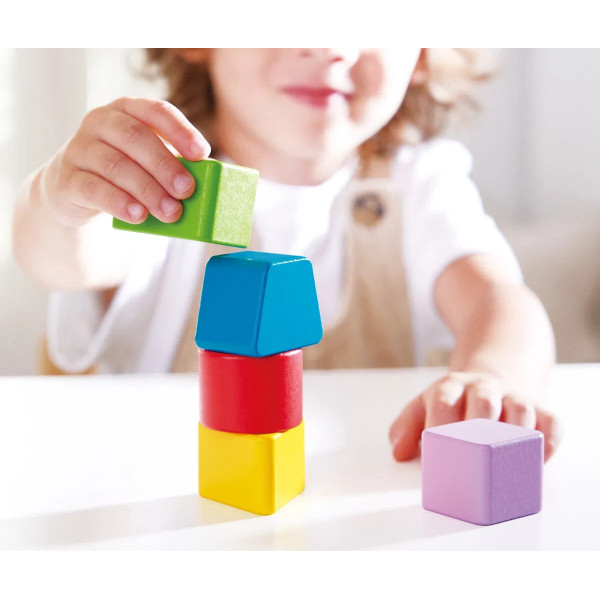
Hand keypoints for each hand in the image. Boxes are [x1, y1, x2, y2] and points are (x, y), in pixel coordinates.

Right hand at [37, 96, 210, 227]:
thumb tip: (208, 185)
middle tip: (187, 191)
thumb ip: (173, 167)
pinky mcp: (66, 179)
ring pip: (116, 165)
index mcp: (128, 110)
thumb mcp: (147, 162)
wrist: (74, 190)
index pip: (156, 111)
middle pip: (135, 137)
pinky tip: (138, 216)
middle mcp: (100, 122)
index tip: (202, 154)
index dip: (180, 131)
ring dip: (148, 190)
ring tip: (170, 212)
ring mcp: (79, 149)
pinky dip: (119, 203)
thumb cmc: (125, 173)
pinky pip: (94, 189)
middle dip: (165, 165)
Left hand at [388, 371, 560, 461]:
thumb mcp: (424, 404)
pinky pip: (550, 422)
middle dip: (477, 427)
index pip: (443, 400)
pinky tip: (537, 461)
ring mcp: (513, 397)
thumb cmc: (455, 400)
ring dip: (514, 435)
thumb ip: (407, 426)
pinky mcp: (539, 408)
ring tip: (505, 462)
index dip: (438, 424)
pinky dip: (547, 441)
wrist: (492, 375)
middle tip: (470, 457)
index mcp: (451, 387)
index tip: (433, 450)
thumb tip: (399, 452)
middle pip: (483, 402)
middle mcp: (484, 389)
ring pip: (519, 410)